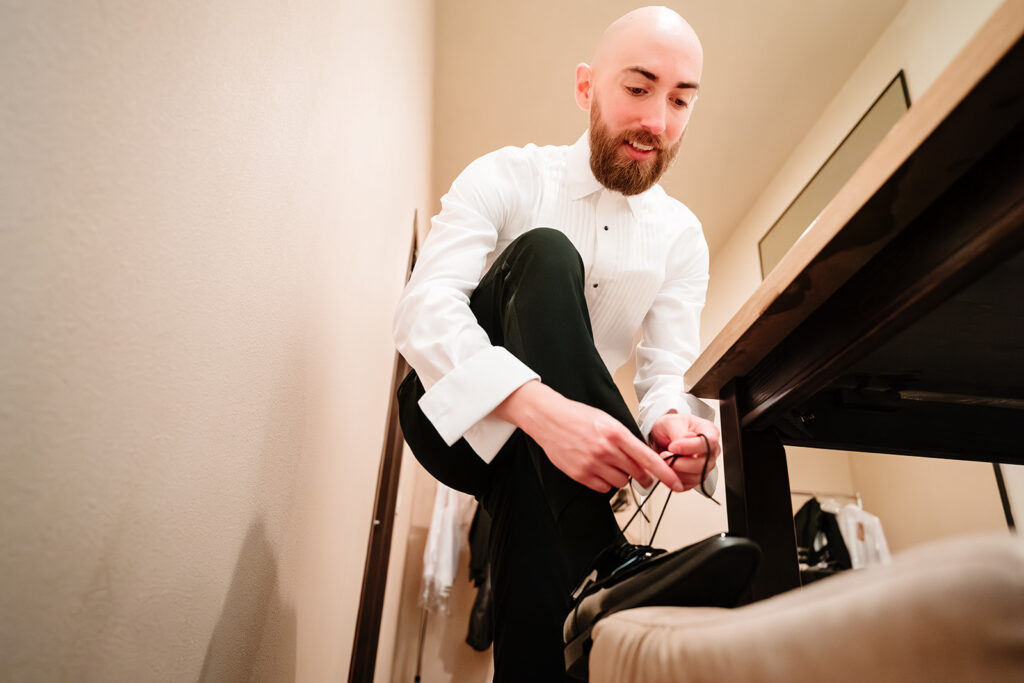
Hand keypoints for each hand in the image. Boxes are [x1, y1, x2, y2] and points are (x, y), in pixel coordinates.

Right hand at [492, 380, 685, 493]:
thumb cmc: (578, 416)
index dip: (665, 473)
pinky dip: (605, 483)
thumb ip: (625, 439)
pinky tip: (599, 470)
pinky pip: (603, 488)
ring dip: (621, 478)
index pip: (648, 458)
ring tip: (610, 464)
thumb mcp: (608, 420)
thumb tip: (643, 457)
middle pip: (637, 473)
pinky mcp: (580, 474)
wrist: (549, 419)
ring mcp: (592, 464)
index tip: (676, 483)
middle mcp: (606, 450)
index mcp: (616, 433)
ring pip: (621, 483)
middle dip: (643, 476)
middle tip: (641, 473)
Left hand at [649, 412, 720, 491]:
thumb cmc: (671, 426)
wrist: (662, 436)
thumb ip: (680, 432)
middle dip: (681, 463)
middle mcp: (710, 451)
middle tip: (665, 456)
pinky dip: (675, 480)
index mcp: (709, 432)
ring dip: (677, 472)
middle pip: (704, 464)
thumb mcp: (671, 421)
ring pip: (697, 477)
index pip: (709, 443)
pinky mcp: (695, 477)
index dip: (691, 447)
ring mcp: (704, 466)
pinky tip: (668, 469)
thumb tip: (687, 440)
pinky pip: (688, 485)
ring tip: (665, 461)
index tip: (673, 447)